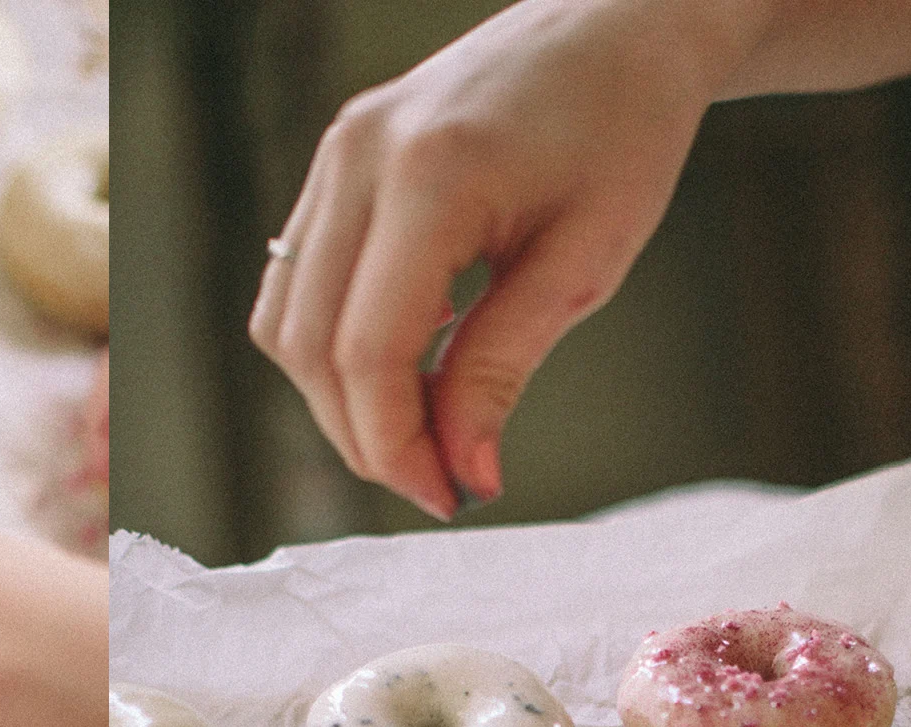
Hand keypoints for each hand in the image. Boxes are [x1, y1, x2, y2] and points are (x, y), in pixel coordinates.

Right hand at [249, 0, 732, 518]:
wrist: (615, 22)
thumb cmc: (622, 127)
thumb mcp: (584, 261)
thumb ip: (503, 369)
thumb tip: (463, 475)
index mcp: (430, 174)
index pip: (367, 352)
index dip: (395, 445)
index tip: (447, 495)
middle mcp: (358, 159)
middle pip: (312, 350)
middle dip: (367, 436)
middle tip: (438, 479)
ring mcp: (333, 159)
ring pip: (288, 327)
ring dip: (340, 401)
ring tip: (423, 425)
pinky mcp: (330, 168)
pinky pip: (294, 289)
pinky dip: (333, 349)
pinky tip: (403, 360)